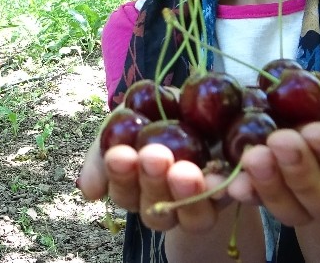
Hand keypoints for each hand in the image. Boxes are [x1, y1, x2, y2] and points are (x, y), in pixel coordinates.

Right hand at [77, 116, 232, 233]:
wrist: (209, 103)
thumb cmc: (159, 111)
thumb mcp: (128, 118)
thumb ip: (104, 149)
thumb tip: (90, 192)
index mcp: (135, 185)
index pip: (123, 191)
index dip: (120, 175)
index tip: (120, 154)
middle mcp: (164, 202)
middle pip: (154, 210)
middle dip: (153, 182)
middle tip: (154, 157)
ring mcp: (198, 204)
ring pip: (190, 217)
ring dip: (186, 195)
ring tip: (186, 172)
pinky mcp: (229, 195)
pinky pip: (227, 202)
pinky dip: (223, 191)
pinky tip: (221, 178)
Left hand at [226, 59, 319, 225]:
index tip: (315, 132)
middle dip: (300, 172)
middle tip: (279, 142)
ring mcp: (310, 199)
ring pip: (294, 209)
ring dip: (271, 185)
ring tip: (253, 157)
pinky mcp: (277, 193)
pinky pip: (262, 201)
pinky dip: (246, 192)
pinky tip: (231, 181)